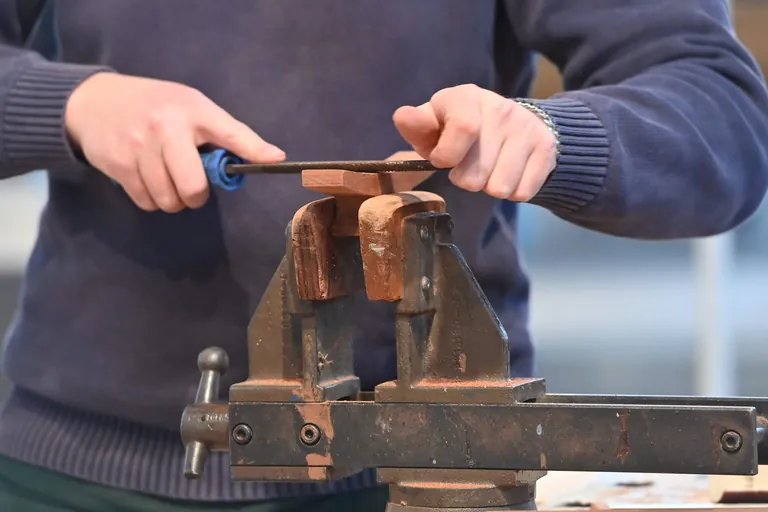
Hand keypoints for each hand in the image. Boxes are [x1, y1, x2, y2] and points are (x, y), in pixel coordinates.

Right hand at [65, 72, 284, 211]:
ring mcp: (140, 147)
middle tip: (191, 187)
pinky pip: (145, 201)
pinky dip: (151, 200)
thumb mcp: (191, 107)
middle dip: (195, 197)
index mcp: (194, 111)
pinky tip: (149, 181)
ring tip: (168, 182)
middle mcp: (167, 128)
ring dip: (173, 201)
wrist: (94, 101)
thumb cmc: (156, 106)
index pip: (231, 132)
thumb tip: (270, 157)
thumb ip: (224, 134)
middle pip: (192, 188)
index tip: (277, 159)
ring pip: (168, 200)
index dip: (255, 150)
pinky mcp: (118, 164)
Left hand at [392, 84, 557, 200]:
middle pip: (476, 173)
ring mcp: (526, 127)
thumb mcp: (433, 127)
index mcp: (466, 97)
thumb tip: (402, 116)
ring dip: (489, 187)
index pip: (464, 129)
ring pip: (499, 188)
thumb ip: (416, 127)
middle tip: (469, 164)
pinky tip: (508, 173)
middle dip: (466, 179)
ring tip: (488, 169)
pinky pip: (522, 192)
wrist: (511, 123)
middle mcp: (500, 107)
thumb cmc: (456, 129)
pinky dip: (512, 191)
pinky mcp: (546, 147)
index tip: (444, 160)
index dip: (448, 157)